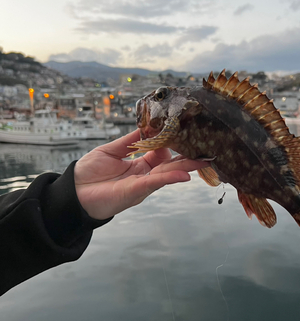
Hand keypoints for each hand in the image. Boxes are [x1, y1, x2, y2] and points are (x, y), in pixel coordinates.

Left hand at [74, 129, 207, 219]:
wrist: (73, 193)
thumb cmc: (88, 174)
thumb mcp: (110, 151)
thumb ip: (129, 142)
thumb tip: (146, 127)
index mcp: (139, 166)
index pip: (161, 153)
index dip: (170, 143)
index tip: (180, 131)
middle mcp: (144, 176)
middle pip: (170, 165)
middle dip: (187, 158)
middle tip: (205, 149)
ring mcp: (141, 185)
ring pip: (168, 173)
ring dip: (186, 167)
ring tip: (203, 160)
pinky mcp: (135, 191)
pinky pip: (156, 183)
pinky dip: (171, 178)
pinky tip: (185, 174)